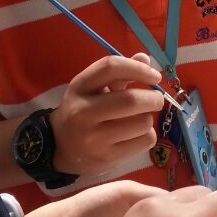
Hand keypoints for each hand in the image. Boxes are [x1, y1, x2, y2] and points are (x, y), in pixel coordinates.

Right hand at [50, 53, 163, 175]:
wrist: (60, 147)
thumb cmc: (83, 110)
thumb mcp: (92, 88)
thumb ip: (119, 72)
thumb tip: (145, 59)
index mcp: (80, 87)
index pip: (111, 67)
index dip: (138, 68)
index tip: (154, 75)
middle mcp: (83, 112)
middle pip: (131, 100)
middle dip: (154, 98)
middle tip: (156, 99)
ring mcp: (94, 138)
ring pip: (142, 122)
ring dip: (148, 118)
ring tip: (139, 119)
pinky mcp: (106, 158)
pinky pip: (145, 141)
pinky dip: (147, 135)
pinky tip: (135, 134)